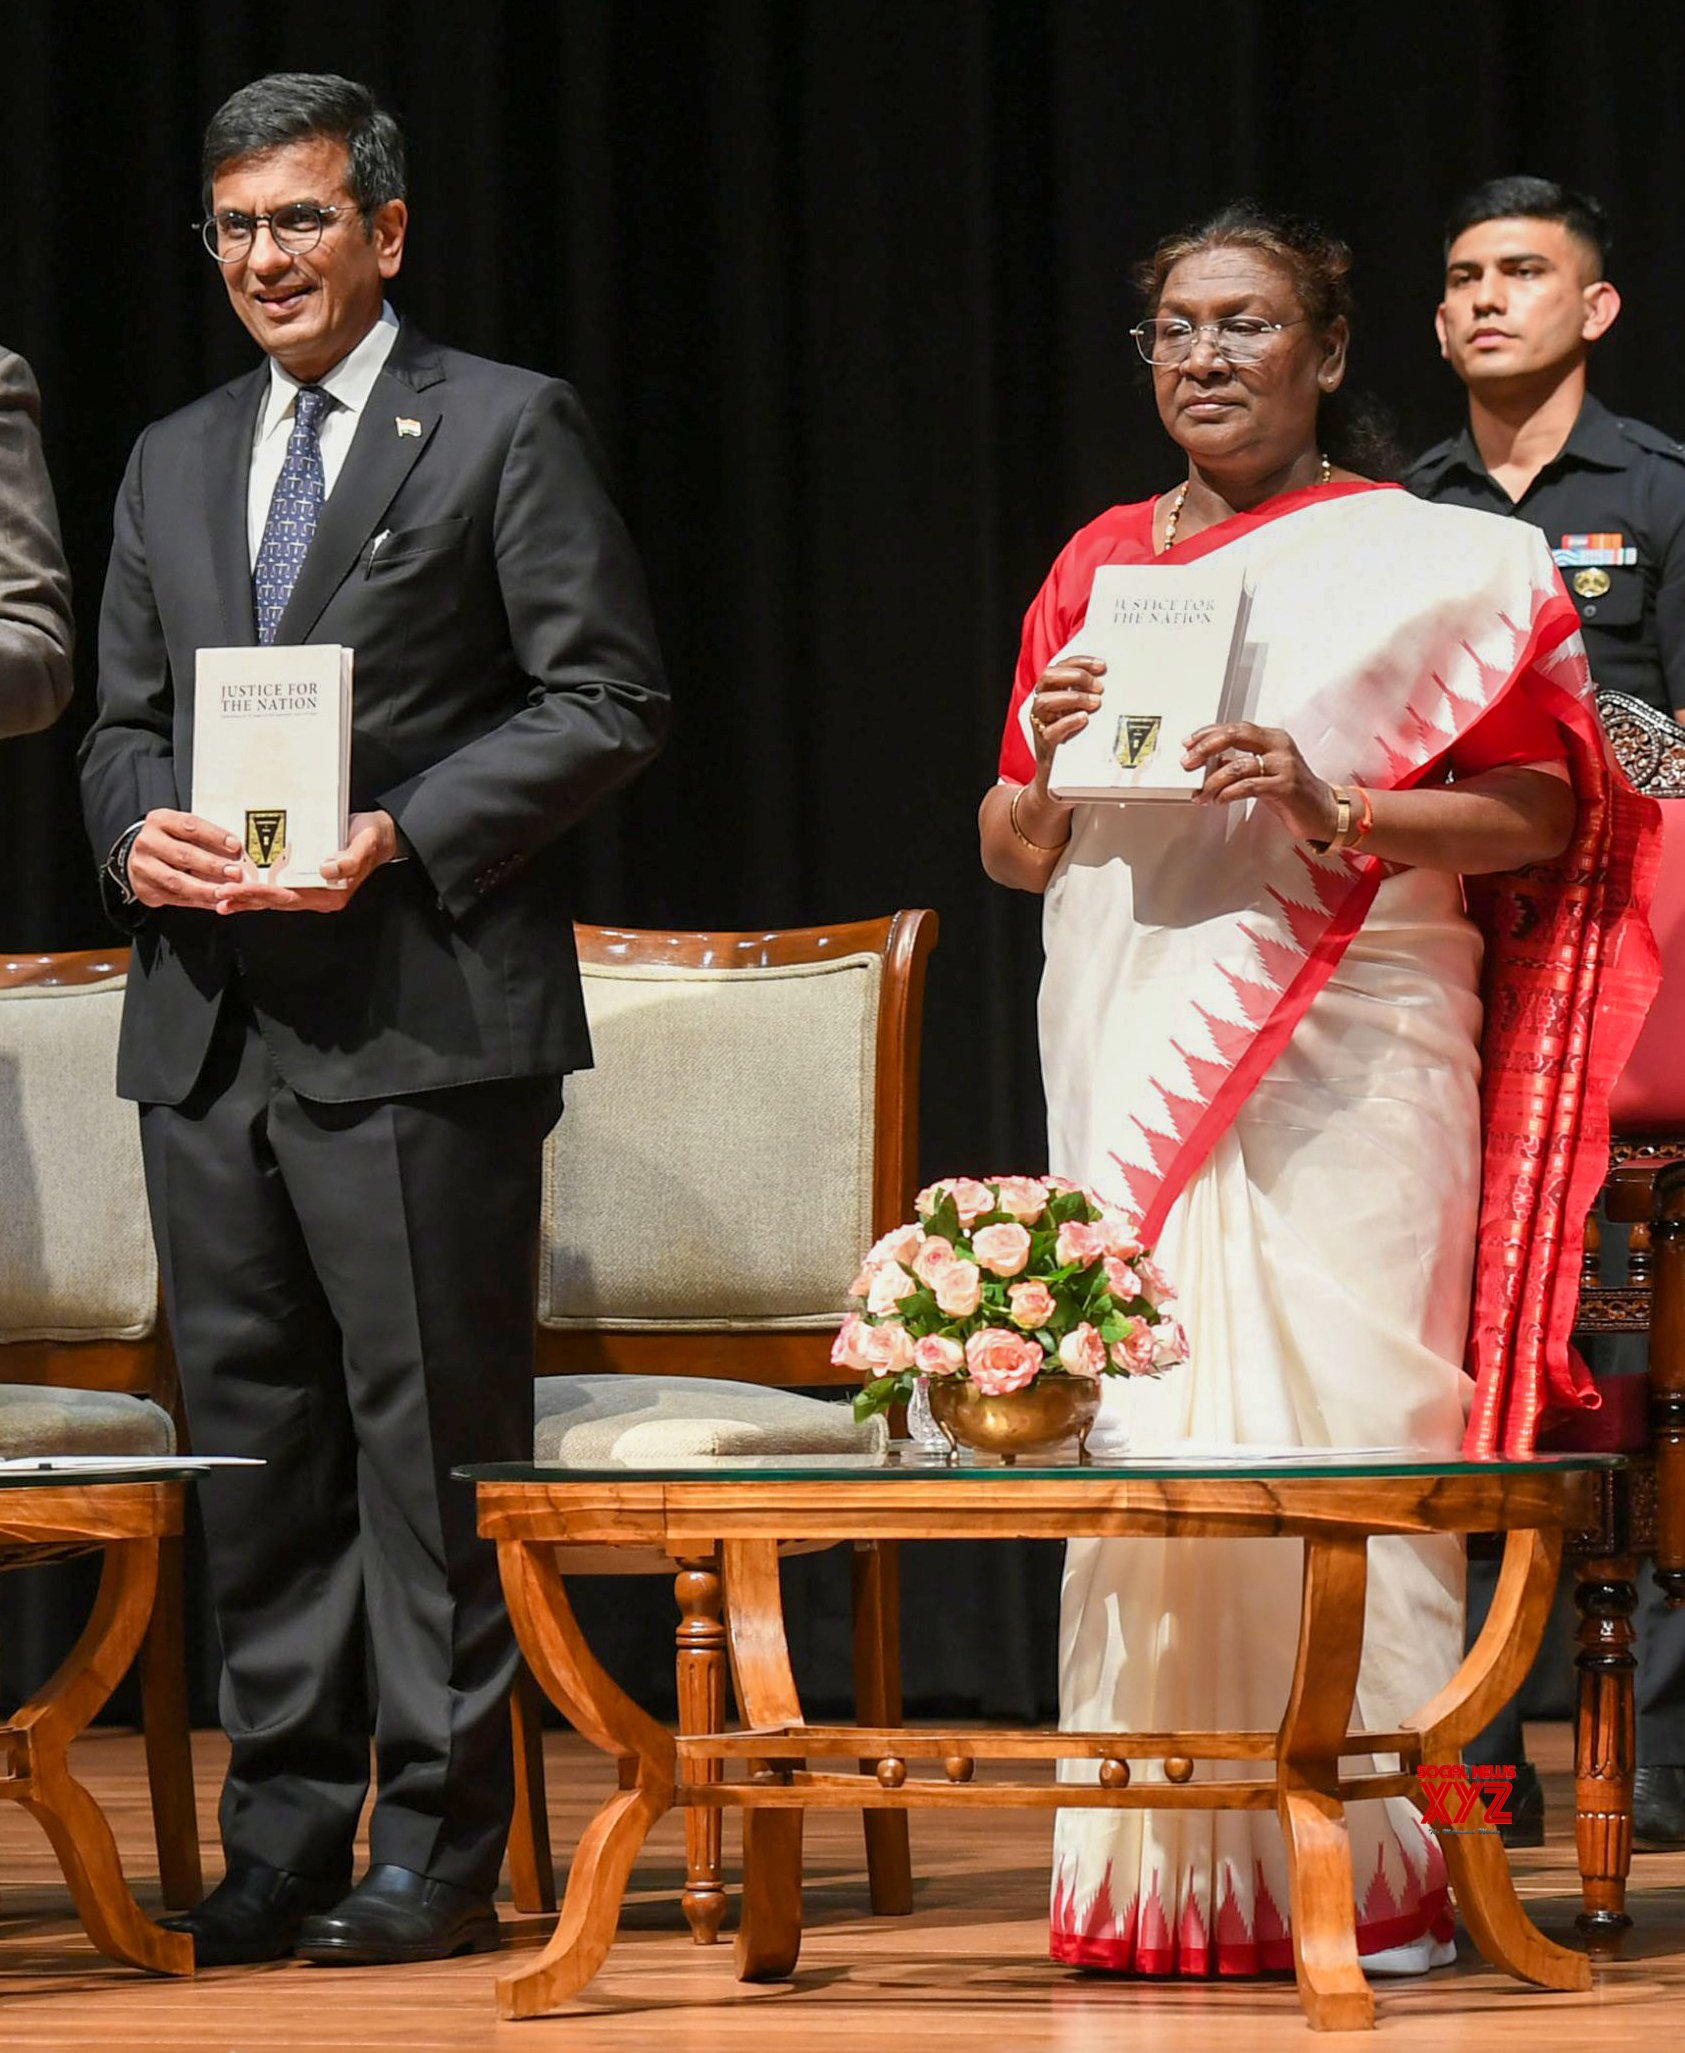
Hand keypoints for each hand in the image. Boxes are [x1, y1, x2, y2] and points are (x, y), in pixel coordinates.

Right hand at [126, 810, 244, 909]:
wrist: (142, 858)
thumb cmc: (171, 842)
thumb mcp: (185, 832)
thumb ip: (209, 841)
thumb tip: (240, 856)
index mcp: (161, 821)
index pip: (190, 826)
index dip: (215, 836)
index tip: (235, 846)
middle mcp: (148, 842)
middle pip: (184, 855)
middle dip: (213, 865)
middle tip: (236, 873)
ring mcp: (144, 866)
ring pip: (177, 881)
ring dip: (206, 889)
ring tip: (226, 892)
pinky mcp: (145, 888)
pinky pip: (175, 897)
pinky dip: (198, 901)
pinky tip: (215, 902)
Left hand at [212, 809, 400, 915]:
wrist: (380, 834)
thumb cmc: (373, 837)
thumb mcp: (365, 843)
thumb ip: (350, 859)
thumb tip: (325, 869)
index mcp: (331, 893)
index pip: (290, 897)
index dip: (262, 895)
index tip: (238, 890)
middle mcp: (318, 895)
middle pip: (276, 901)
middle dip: (247, 899)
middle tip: (219, 896)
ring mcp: (311, 888)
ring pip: (274, 896)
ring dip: (248, 897)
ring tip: (221, 897)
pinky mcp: (305, 877)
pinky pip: (278, 885)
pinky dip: (257, 886)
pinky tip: (239, 883)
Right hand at [1028, 657, 1105, 790]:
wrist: (1059, 782)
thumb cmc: (1077, 743)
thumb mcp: (1085, 716)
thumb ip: (1093, 699)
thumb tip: (1119, 685)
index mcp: (1052, 693)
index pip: (1060, 666)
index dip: (1080, 662)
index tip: (1102, 667)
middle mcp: (1043, 707)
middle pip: (1047, 678)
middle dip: (1075, 677)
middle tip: (1099, 687)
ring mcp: (1041, 725)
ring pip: (1044, 701)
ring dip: (1072, 698)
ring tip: (1095, 703)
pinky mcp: (1045, 746)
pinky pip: (1050, 731)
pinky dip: (1067, 722)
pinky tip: (1084, 719)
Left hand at [1181, 722, 1338, 843]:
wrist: (1323, 811)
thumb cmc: (1291, 791)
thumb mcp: (1263, 772)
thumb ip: (1238, 765)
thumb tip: (1208, 764)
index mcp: (1272, 738)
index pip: (1235, 727)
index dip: (1208, 733)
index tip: (1188, 743)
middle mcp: (1279, 746)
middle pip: (1236, 735)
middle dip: (1206, 748)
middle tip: (1187, 762)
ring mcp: (1284, 765)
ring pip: (1238, 765)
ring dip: (1213, 781)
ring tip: (1201, 793)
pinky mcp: (1285, 786)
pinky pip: (1249, 786)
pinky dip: (1228, 793)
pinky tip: (1218, 799)